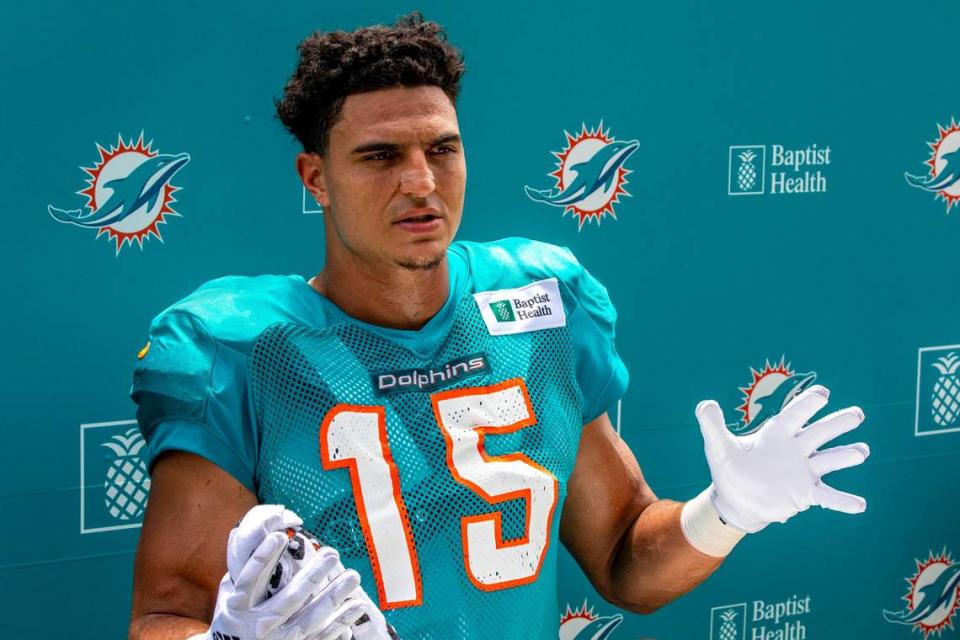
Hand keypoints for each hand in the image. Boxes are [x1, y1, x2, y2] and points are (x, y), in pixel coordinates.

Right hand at [206, 504, 368, 639]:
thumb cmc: (234, 620)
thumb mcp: (228, 598)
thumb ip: (238, 574)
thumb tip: (246, 537)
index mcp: (238, 608)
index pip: (251, 580)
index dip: (263, 558)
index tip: (279, 536)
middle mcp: (258, 625)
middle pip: (289, 599)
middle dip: (312, 575)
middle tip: (332, 553)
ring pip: (309, 619)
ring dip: (333, 597)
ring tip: (353, 576)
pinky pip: (320, 637)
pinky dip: (340, 622)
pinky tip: (357, 604)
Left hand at [695, 385, 868, 532]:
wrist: (736, 501)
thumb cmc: (729, 470)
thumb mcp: (717, 447)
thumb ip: (712, 425)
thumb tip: (706, 404)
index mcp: (776, 434)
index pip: (795, 414)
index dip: (808, 404)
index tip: (823, 393)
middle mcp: (795, 449)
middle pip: (820, 432)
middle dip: (838, 423)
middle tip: (857, 414)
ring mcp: (803, 471)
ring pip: (830, 460)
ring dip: (846, 456)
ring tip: (862, 452)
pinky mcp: (805, 493)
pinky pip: (829, 497)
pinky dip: (844, 501)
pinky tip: (860, 505)